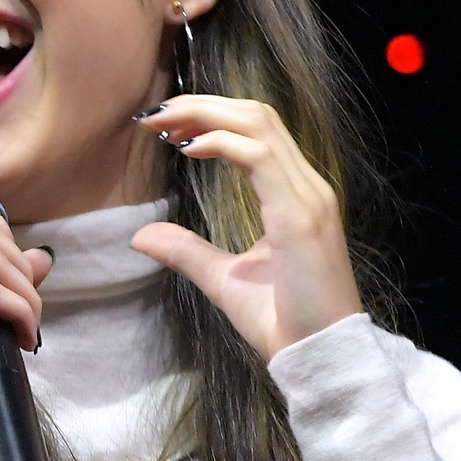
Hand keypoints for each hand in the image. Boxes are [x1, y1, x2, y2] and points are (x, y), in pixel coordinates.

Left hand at [125, 94, 361, 360]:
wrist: (319, 356)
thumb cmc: (284, 321)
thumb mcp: (223, 279)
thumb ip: (188, 251)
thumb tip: (141, 235)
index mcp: (294, 195)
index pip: (257, 131)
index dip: (210, 116)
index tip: (164, 126)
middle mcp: (307, 187)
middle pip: (257, 115)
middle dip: (202, 104)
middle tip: (153, 114)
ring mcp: (308, 198)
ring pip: (259, 125)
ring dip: (205, 115)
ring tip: (162, 122)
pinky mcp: (300, 216)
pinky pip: (260, 159)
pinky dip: (221, 144)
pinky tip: (188, 148)